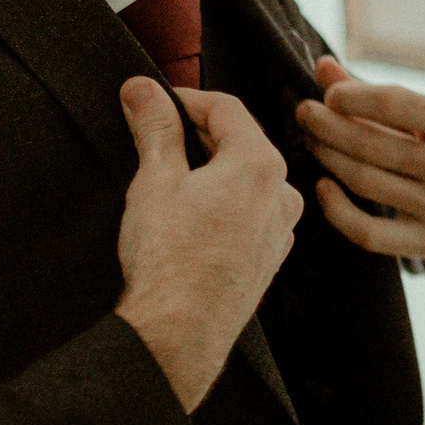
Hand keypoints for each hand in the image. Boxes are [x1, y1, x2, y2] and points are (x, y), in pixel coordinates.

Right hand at [113, 77, 304, 411]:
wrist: (179, 334)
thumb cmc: (170, 261)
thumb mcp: (155, 180)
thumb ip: (155, 127)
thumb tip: (143, 90)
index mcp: (260, 165)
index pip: (226, 107)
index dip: (185, 97)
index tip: (154, 101)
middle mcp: (282, 194)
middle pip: (240, 140)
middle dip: (196, 132)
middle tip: (154, 134)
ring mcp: (279, 229)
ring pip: (246, 178)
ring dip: (210, 168)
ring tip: (169, 177)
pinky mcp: (268, 258)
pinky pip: (250, 212)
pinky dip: (222, 201)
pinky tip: (190, 217)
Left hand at [295, 56, 424, 259]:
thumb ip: (381, 95)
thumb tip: (322, 67)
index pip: (394, 105)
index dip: (351, 97)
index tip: (329, 94)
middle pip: (372, 146)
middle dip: (328, 126)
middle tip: (305, 113)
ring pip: (365, 183)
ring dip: (328, 157)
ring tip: (313, 140)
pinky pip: (368, 234)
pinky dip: (336, 210)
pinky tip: (323, 185)